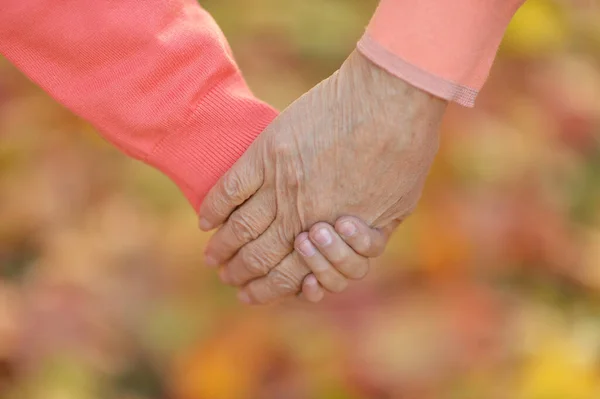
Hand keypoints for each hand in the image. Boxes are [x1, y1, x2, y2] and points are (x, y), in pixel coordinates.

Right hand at [200, 50, 446, 303]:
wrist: (390, 99)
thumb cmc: (405, 153)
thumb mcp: (397, 208)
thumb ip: (371, 236)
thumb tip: (354, 247)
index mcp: (331, 237)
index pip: (288, 278)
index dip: (265, 291)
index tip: (249, 294)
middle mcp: (300, 216)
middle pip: (257, 258)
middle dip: (238, 275)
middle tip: (227, 278)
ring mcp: (280, 184)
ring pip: (239, 228)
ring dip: (221, 248)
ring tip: (211, 257)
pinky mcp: (267, 153)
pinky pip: (230, 189)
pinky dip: (214, 208)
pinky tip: (205, 220)